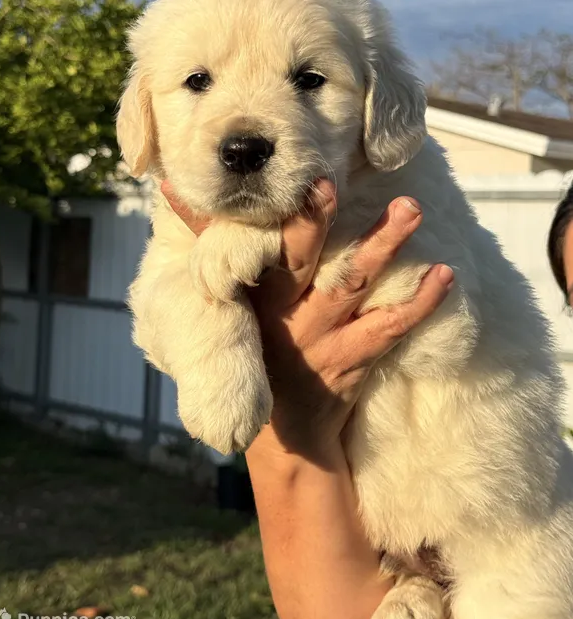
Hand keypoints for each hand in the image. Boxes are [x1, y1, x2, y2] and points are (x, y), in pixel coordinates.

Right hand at [162, 179, 452, 459]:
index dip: (265, 218)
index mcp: (252, 299)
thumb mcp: (225, 304)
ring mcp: (322, 339)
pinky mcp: (355, 360)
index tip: (283, 182)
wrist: (287, 437)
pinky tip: (446, 275)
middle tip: (332, 184)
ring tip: (410, 208)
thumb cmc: (254, 348)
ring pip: (351, 286)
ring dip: (382, 246)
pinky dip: (420, 303)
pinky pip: (390, 329)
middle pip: (300, 262)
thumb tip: (172, 190)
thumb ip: (205, 243)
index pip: (252, 250)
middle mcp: (285, 316)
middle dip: (315, 222)